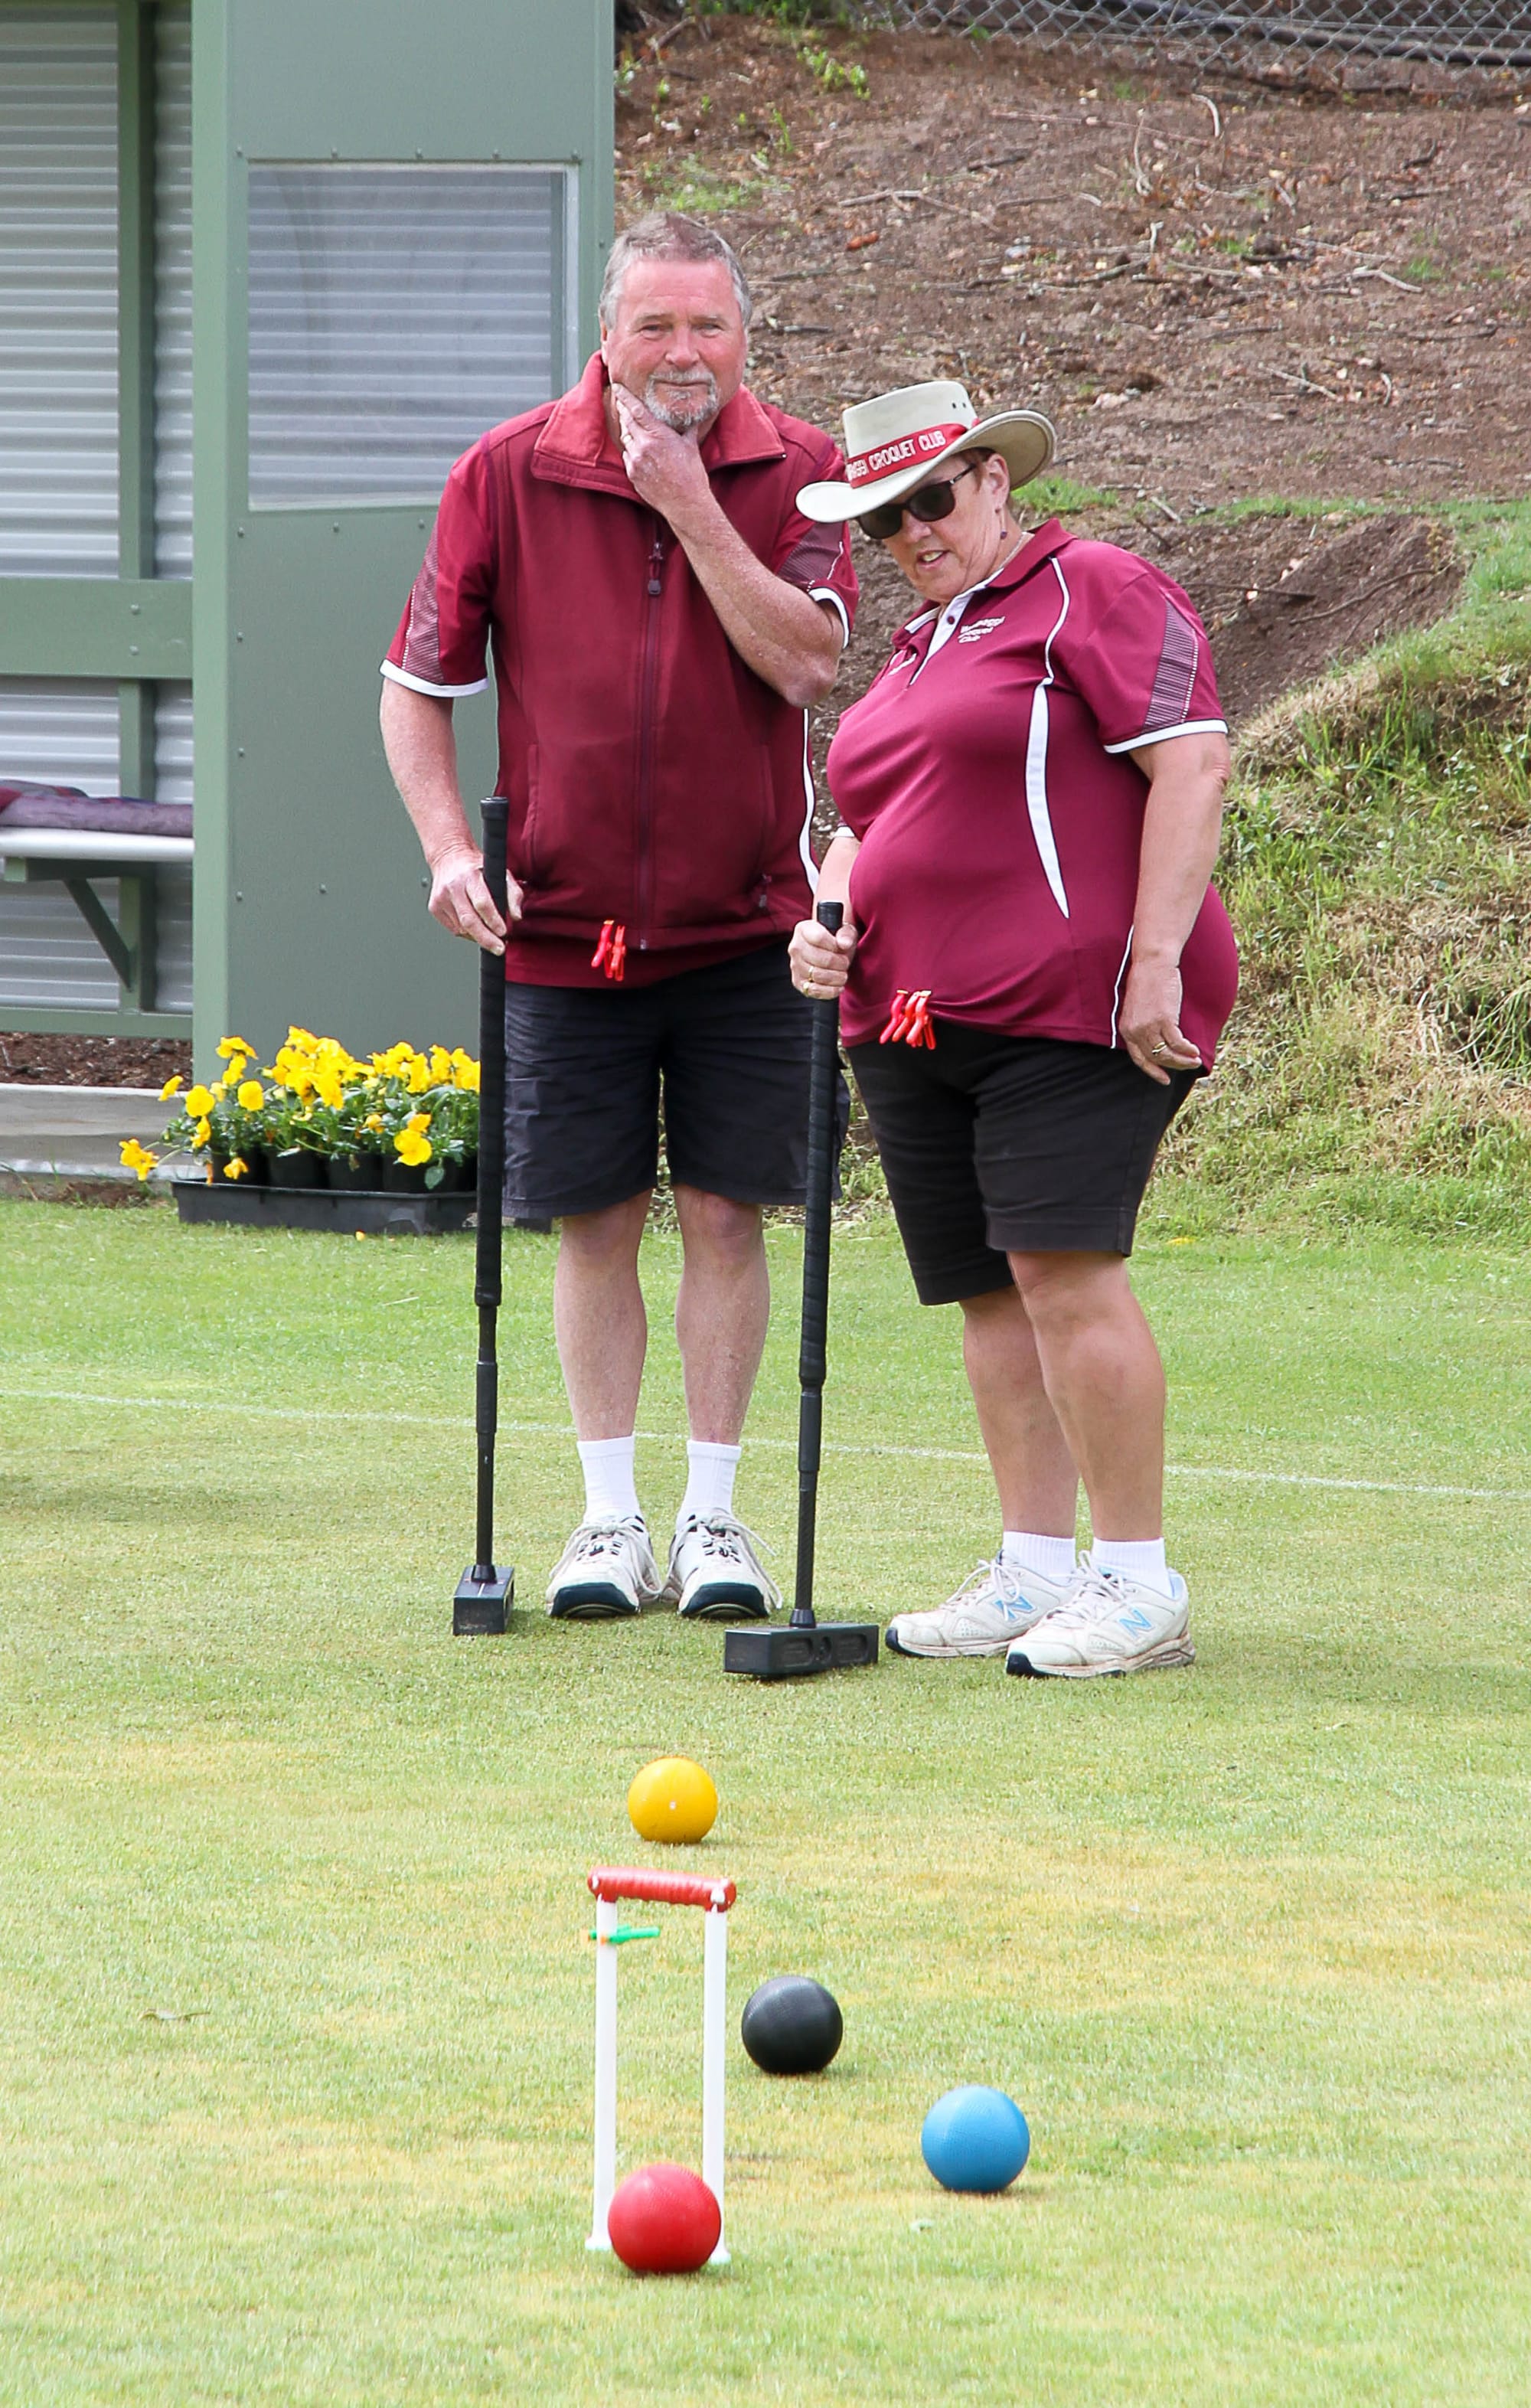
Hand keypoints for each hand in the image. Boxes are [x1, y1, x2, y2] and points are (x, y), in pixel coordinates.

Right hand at [427, 844, 520, 954]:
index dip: (493, 920)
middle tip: (498, 948)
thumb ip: (513, 894)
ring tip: (490, 936)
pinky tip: (475, 928)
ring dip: (478, 936)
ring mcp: (441, 898)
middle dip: (486, 939)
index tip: (503, 932)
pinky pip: (454, 929)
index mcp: (470, 876)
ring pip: (462, 928)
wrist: (449, 857)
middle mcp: (453, 887)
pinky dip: (467, 933)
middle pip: (469, 920)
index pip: (482, 903)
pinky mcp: (434, 908)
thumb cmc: (476, 867)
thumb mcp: (501, 873)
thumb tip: (516, 917)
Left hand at [611, 384, 713, 529]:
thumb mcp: (691, 446)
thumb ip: (688, 430)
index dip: (624, 396)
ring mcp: (636, 460)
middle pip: (627, 422)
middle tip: (623, 404)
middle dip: (625, 412)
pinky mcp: (632, 475)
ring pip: (625, 439)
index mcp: (658, 434)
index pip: (636, 409)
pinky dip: (631, 451)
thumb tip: (693, 420)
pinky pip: (627, 457)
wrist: (685, 503)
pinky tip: (639, 452)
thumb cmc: (691, 475)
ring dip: (628, 433)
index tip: (617, 387)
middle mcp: (643, 445)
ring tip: (633, 429)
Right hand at [789, 914, 857, 996]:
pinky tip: (838, 986)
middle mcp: (795, 947)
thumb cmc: (836, 940)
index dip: (835, 945)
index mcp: (804, 929)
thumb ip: (846, 933)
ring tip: (843, 974)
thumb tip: (844, 943)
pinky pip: (814, 990)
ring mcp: (795, 966)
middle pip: (819, 958)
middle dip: (839, 963)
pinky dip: (830, 991)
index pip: (819, 938)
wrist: (828, 951)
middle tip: (845, 963)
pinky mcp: (798, 982)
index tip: (844, 948)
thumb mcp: (845, 930)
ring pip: (817, 975)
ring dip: (836, 977)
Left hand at [1118, 958, 1201, 1083]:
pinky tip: (1194, 1051)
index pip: (1139, 1058)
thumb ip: (1144, 1025)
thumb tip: (1160, 1041)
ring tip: (1195, 1060)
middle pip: (1156, 1058)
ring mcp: (1148, 1026)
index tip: (1165, 1079)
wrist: (1152, 963)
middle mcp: (1135, 1031)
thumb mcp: (1139, 1008)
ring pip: (1167, 1054)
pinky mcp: (1164, 1020)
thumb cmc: (1148, 982)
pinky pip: (1177, 1044)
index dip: (1153, 1071)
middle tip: (1189, 1066)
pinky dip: (1187, 1050)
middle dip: (1174, 1066)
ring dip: (1183, 1061)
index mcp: (1127, 1029)